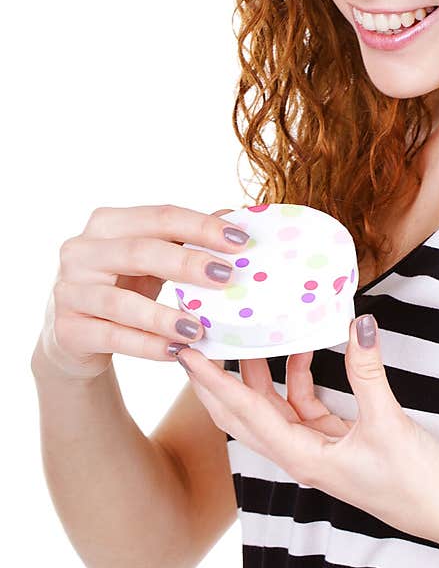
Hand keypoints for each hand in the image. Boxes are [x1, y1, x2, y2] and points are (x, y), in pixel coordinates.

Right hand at [33, 205, 247, 381]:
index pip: (160, 217)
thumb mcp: (153, 260)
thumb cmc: (125, 286)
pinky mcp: (67, 329)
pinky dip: (147, 345)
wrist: (76, 334)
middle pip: (140, 252)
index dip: (202, 226)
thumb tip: (233, 216)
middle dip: (187, 264)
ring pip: (121, 302)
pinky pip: (112, 337)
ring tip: (199, 328)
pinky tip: (176, 351)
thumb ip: (186, 239)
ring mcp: (69, 291)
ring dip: (164, 316)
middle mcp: (81, 251)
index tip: (241, 241)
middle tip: (227, 277)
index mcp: (108, 224)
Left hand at [177, 314, 438, 541]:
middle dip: (219, 380)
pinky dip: (299, 379)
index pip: (244, 412)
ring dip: (260, 375)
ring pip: (271, 408)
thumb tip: (358, 324)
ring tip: (251, 336)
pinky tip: (306, 353)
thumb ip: (367, 371)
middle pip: (243, 414)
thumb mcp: (387, 421)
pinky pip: (303, 406)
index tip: (186, 352)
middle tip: (202, 341)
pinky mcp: (333, 442)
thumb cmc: (412, 479)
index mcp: (300, 457)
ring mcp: (315, 450)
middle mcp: (298, 456)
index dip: (213, 380)